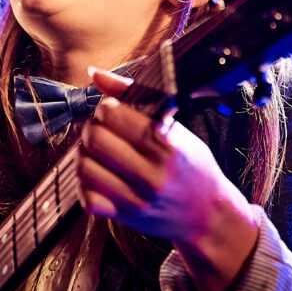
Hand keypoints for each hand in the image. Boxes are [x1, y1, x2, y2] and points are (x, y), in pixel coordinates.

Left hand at [78, 67, 259, 290]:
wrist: (207, 215)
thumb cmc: (191, 166)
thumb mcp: (174, 128)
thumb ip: (134, 98)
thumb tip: (95, 72)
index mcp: (166, 145)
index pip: (113, 114)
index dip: (106, 108)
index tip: (113, 112)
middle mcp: (151, 174)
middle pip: (94, 138)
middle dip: (92, 127)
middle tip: (101, 129)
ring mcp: (136, 199)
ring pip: (84, 167)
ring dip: (84, 153)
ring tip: (97, 151)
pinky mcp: (125, 217)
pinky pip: (87, 198)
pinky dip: (85, 184)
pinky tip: (98, 175)